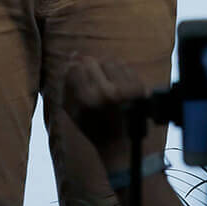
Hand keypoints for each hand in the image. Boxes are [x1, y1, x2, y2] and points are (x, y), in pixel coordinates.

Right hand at [57, 54, 152, 171]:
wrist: (121, 145)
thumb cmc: (94, 129)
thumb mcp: (73, 113)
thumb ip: (67, 87)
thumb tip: (67, 63)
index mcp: (88, 100)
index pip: (75, 68)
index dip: (73, 67)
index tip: (75, 70)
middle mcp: (107, 92)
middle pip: (91, 60)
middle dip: (88, 65)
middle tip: (90, 74)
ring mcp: (125, 89)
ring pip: (108, 60)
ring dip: (103, 66)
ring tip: (104, 77)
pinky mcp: (139, 88)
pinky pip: (125, 66)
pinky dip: (118, 70)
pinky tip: (116, 81)